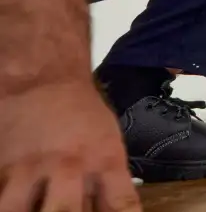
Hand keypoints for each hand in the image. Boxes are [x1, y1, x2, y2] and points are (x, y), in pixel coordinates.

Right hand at [0, 80, 141, 211]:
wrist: (43, 80)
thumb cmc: (83, 116)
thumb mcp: (109, 146)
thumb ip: (107, 186)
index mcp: (105, 161)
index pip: (120, 205)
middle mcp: (69, 166)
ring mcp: (31, 168)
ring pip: (17, 210)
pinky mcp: (3, 168)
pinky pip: (0, 198)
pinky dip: (7, 206)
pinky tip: (13, 206)